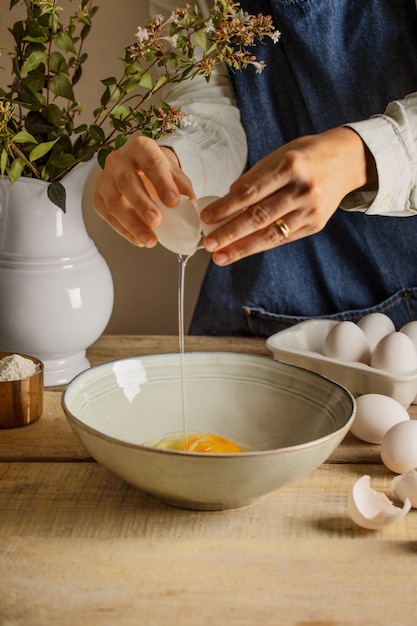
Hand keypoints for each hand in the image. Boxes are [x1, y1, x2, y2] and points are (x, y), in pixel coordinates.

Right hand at [93, 136, 194, 246]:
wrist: (140, 170)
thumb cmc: (158, 173)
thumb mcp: (175, 175)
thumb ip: (182, 189)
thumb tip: (190, 208)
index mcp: (141, 148)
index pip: (151, 162)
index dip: (162, 182)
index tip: (173, 202)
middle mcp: (119, 159)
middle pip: (127, 181)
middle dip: (142, 204)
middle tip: (157, 222)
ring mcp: (105, 177)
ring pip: (113, 201)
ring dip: (132, 223)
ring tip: (149, 240)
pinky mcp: (98, 196)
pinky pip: (107, 215)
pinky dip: (123, 230)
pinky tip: (138, 239)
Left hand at [200, 127, 377, 264]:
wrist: (349, 160)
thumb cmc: (307, 155)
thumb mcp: (280, 154)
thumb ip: (255, 178)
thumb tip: (228, 201)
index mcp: (290, 165)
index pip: (250, 191)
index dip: (225, 207)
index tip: (207, 217)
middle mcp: (303, 189)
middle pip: (258, 217)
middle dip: (229, 233)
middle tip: (208, 244)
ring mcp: (311, 209)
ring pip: (270, 234)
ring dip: (242, 248)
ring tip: (221, 256)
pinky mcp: (316, 224)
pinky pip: (283, 238)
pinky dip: (260, 244)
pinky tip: (243, 249)